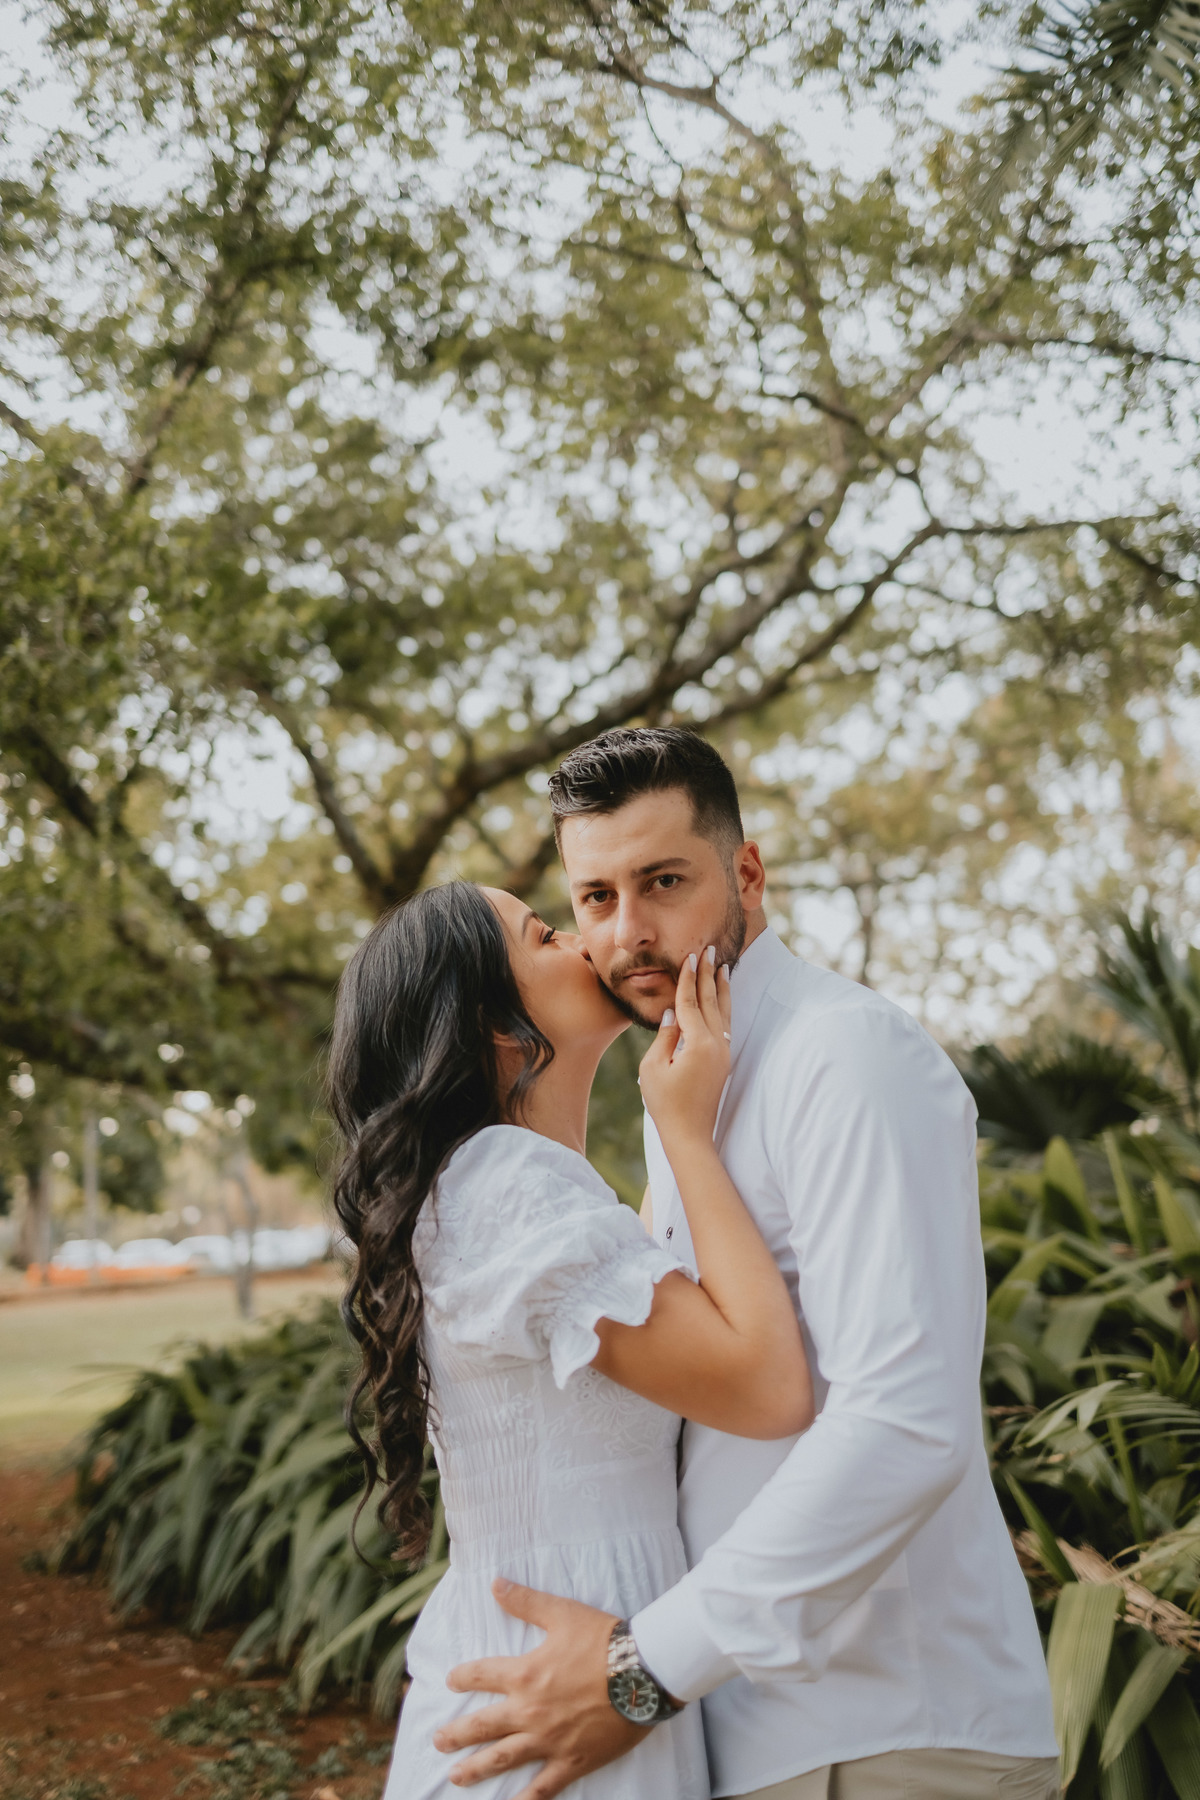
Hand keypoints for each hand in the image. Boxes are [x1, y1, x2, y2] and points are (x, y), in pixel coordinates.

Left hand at [434, 1578, 646, 1797]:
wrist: (643, 1672)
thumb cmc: (603, 1640)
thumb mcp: (562, 1613)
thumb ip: (526, 1601)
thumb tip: (495, 1584)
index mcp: (525, 1674)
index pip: (481, 1676)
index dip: (462, 1678)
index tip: (450, 1682)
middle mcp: (529, 1711)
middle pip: (482, 1726)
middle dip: (456, 1735)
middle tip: (438, 1742)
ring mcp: (549, 1740)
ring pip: (502, 1759)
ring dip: (475, 1769)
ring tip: (455, 1777)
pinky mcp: (571, 1761)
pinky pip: (542, 1788)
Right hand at [638, 946, 731, 1149]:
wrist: (690, 1135)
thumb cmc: (665, 1104)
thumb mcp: (654, 1068)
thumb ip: (665, 1037)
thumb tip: (672, 1013)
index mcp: (698, 1043)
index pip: (690, 1002)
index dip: (688, 978)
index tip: (691, 956)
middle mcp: (716, 1044)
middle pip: (711, 1001)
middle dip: (710, 974)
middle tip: (711, 949)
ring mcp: (723, 1052)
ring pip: (725, 1012)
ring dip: (722, 988)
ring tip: (724, 967)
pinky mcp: (724, 1061)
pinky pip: (726, 1025)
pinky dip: (724, 1007)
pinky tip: (723, 999)